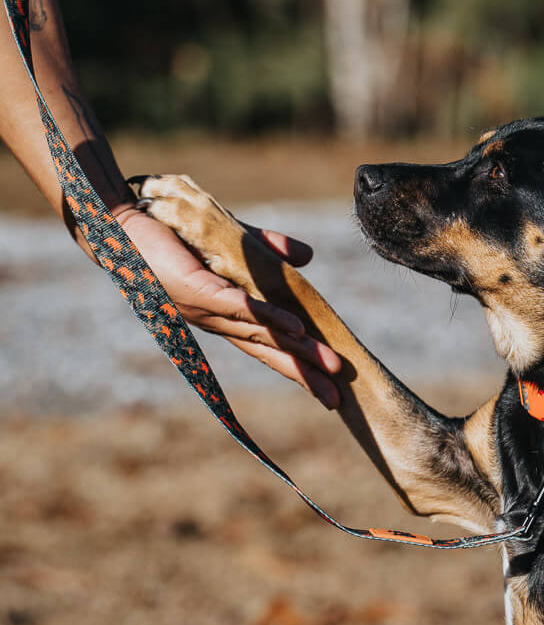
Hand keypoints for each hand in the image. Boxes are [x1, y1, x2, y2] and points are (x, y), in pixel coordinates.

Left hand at [116, 204, 341, 406]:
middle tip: (336, 397)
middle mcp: (219, 321)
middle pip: (269, 352)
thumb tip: (308, 256)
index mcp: (227, 316)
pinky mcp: (199, 291)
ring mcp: (209, 309)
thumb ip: (269, 250)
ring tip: (329, 365)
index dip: (298, 368)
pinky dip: (270, 317)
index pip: (269, 346)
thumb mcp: (233, 243)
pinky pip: (241, 306)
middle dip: (303, 375)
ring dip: (297, 351)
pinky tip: (296, 328)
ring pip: (261, 333)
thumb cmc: (175, 237)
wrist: (127, 228)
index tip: (328, 390)